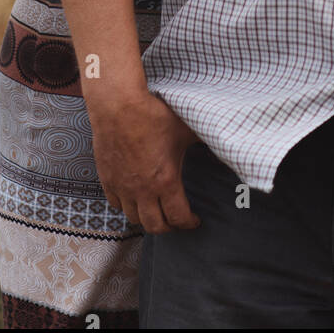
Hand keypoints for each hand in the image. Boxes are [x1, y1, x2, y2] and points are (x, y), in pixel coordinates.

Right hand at [88, 91, 201, 233]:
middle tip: (176, 220)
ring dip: (147, 218)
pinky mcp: (107, 178)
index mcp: (165, 181)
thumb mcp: (185, 128)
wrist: (118, 105)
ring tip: (156, 210)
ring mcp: (122, 186)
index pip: (178, 217)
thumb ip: (205, 141)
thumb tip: (226, 143)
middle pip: (155, 226)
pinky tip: (134, 197)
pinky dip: (126, 206)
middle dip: (169, 227)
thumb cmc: (153, 114)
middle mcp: (142, 190)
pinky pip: (115, 204)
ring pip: (134, 218)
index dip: (189, 223)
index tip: (195, 220)